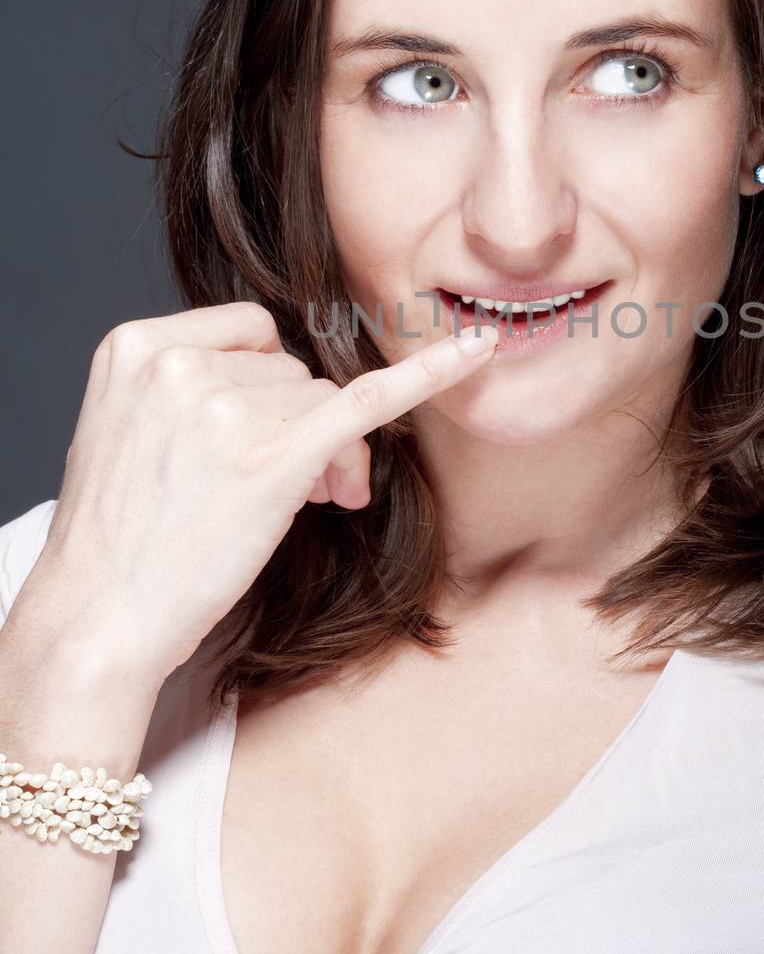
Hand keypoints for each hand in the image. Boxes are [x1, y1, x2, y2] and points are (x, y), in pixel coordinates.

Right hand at [34, 301, 497, 680]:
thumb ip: (192, 388)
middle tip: (302, 488)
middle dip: (305, 425)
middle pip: (293, 369)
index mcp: (137, 345)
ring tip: (309, 503)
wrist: (97, 620)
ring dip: (331, 453)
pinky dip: (430, 374)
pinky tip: (476, 353)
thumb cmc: (121, 538)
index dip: (271, 384)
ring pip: (324, 399)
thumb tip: (297, 384)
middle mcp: (181, 365)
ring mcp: (226, 408)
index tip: (265, 434)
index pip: (249, 333)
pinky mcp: (273, 459)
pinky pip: (368, 400)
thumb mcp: (129, 430)